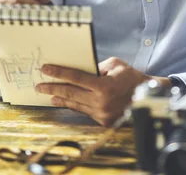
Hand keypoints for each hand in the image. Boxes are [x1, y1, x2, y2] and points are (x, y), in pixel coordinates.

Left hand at [35, 57, 171, 126]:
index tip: (45, 69)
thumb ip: (96, 67)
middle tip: (39, 84)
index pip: (75, 78)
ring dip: (60, 98)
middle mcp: (101, 102)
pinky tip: (64, 101)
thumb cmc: (131, 77)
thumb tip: (79, 70)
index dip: (59, 73)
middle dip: (53, 87)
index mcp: (104, 86)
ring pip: (75, 104)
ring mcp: (101, 113)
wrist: (146, 96)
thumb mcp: (115, 65)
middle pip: (71, 93)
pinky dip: (73, 105)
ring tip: (48, 94)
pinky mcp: (103, 120)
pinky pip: (83, 111)